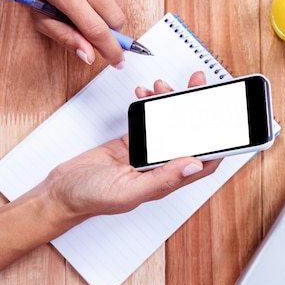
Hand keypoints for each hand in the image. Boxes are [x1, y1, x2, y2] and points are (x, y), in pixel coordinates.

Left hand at [16, 0, 131, 68]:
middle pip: (116, 20)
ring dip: (112, 14)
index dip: (111, 51)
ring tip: (93, 6)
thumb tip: (89, 56)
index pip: (97, 30)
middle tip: (99, 30)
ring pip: (122, 6)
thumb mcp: (41, 17)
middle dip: (111, 32)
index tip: (118, 62)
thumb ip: (66, 38)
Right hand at [45, 71, 220, 219]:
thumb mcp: (128, 190)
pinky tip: (145, 95)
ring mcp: (145, 153)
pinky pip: (147, 120)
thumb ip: (163, 178)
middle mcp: (159, 166)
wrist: (58, 193)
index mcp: (165, 181)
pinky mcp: (130, 143)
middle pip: (188, 136)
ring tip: (165, 86)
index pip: (203, 162)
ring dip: (171, 103)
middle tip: (199, 85)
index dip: (219, 144)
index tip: (226, 120)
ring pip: (169, 124)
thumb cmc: (90, 199)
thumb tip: (194, 164)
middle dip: (196, 109)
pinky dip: (149, 105)